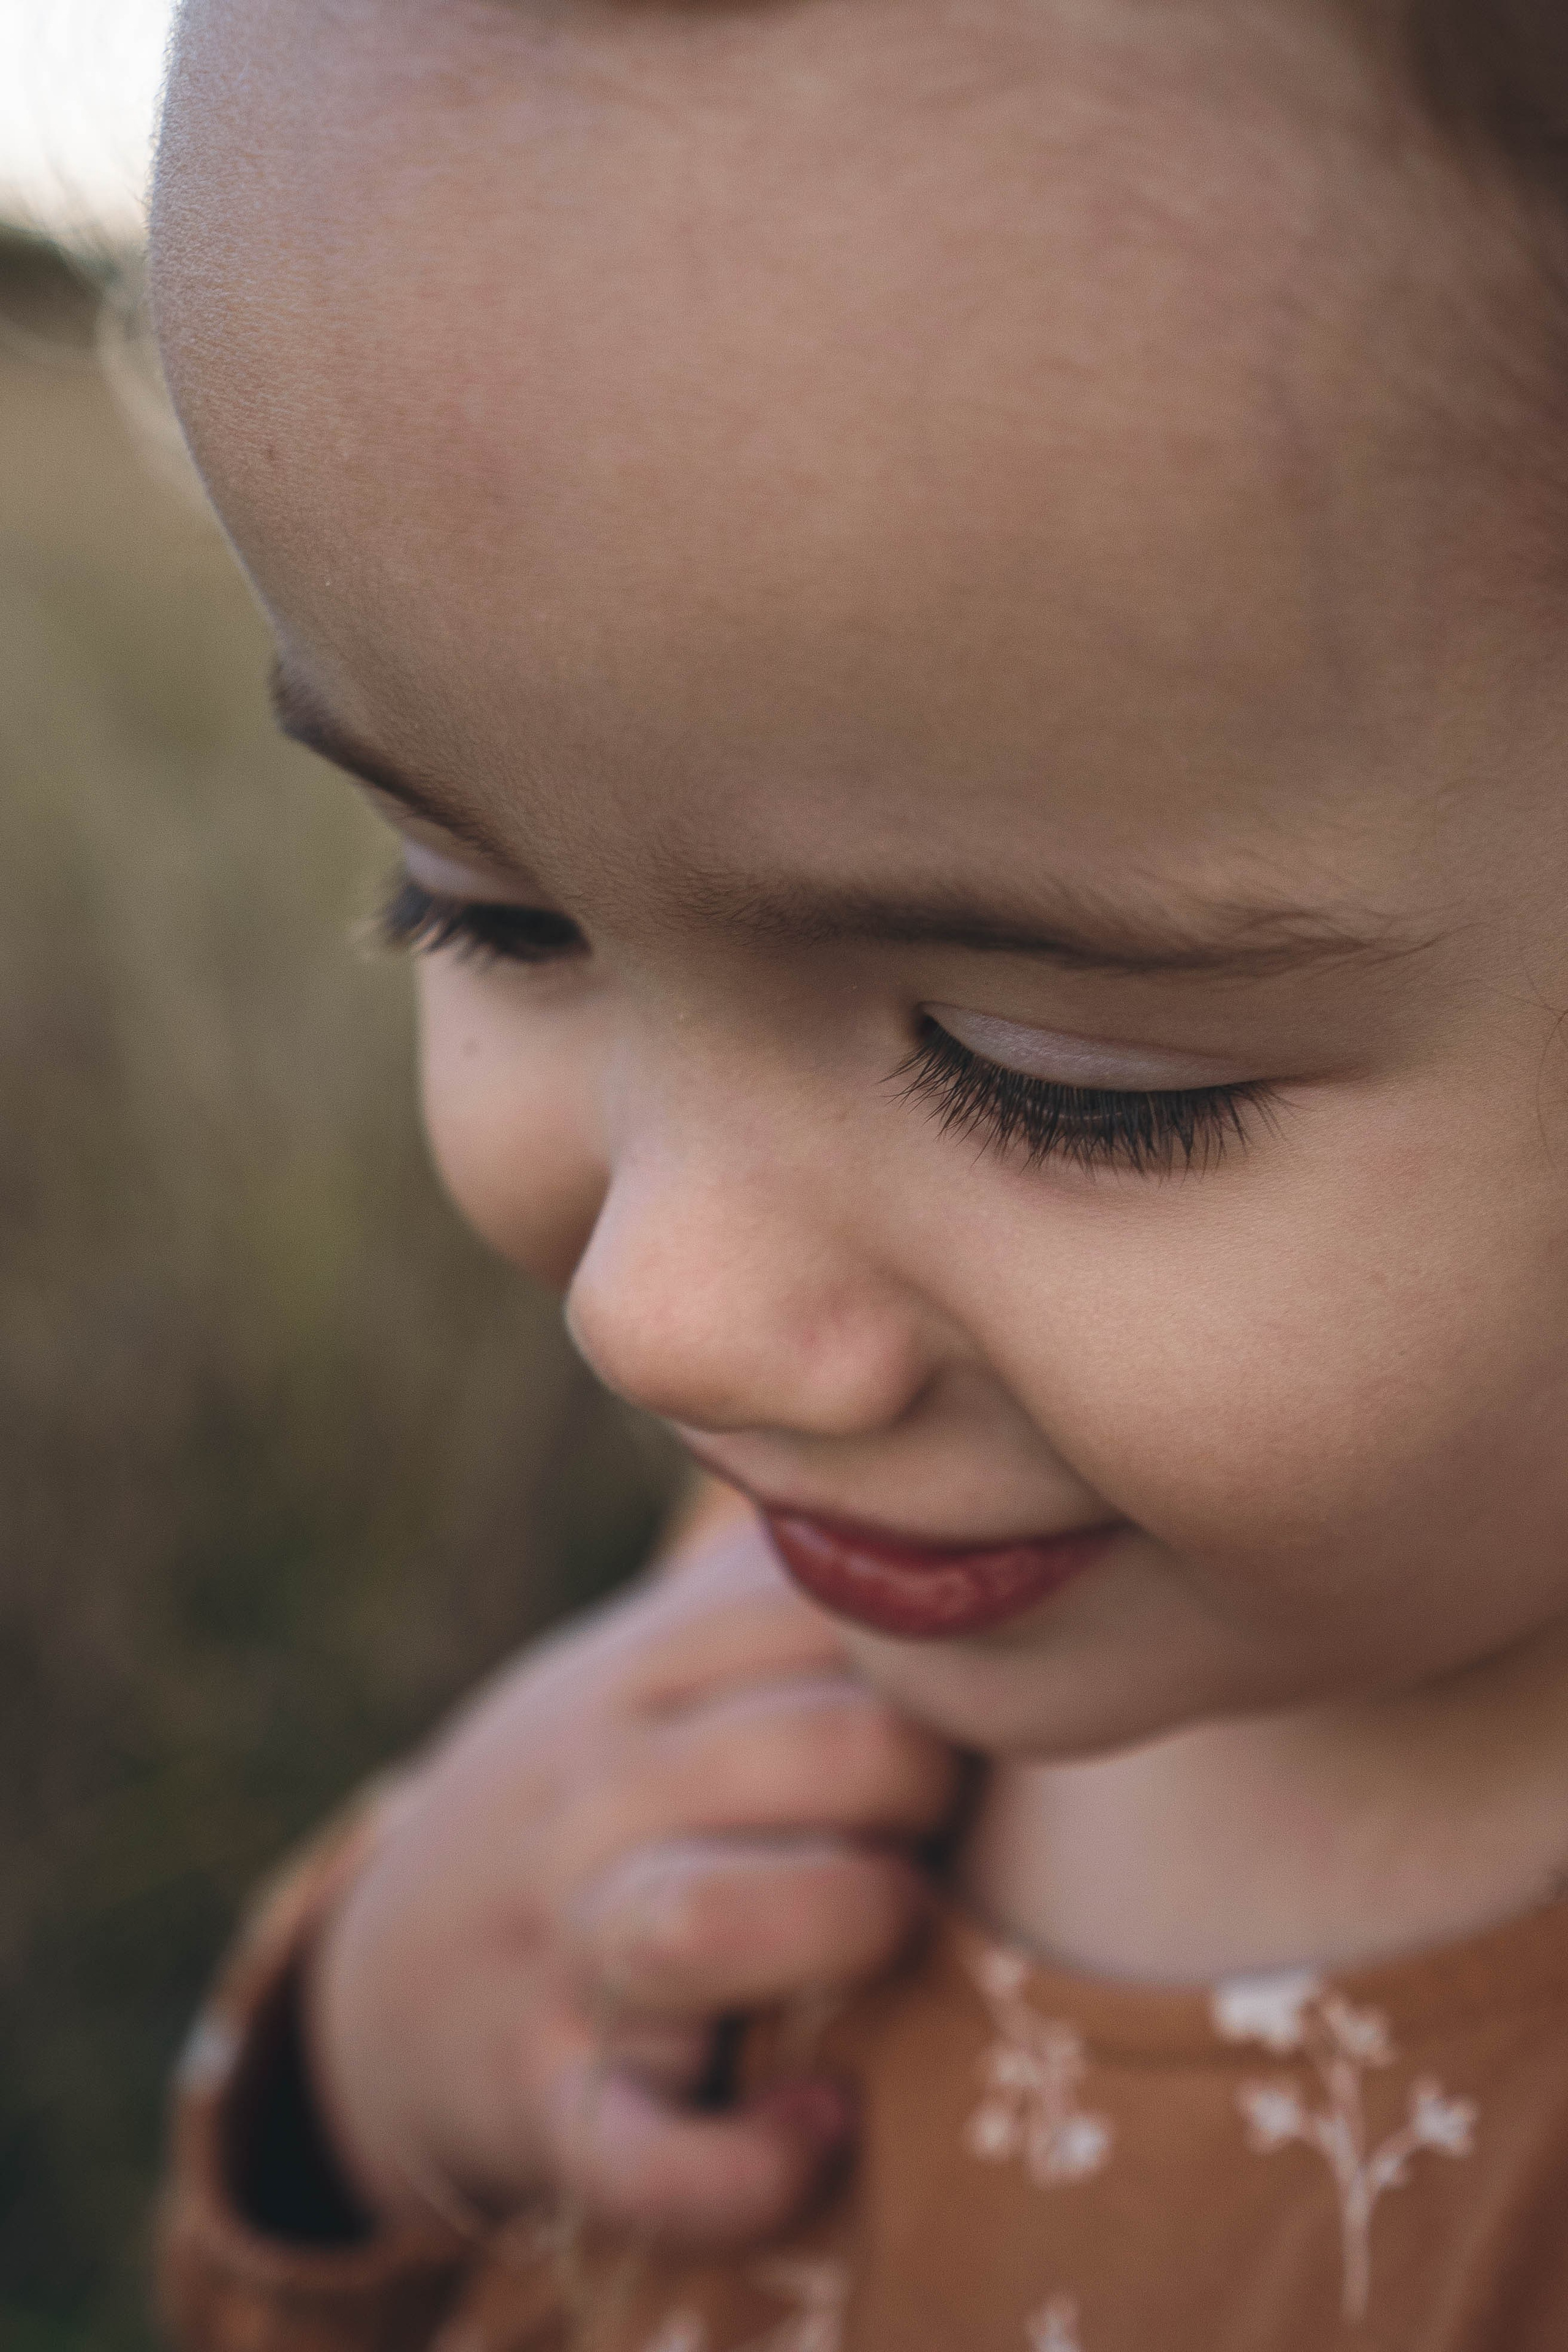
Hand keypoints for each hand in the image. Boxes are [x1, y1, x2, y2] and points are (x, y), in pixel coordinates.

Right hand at [304, 1491, 960, 2249]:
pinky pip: (645, 2152)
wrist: (388, 1983)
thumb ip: (772, 1581)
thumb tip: (929, 1457)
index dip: (930, 1650)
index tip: (958, 1683)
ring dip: (843, 1919)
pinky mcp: (547, 2101)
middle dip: (919, 1782)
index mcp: (634, 1673)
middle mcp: (591, 1795)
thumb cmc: (593, 1798)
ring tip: (888, 1920)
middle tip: (934, 1812)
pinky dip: (743, 2161)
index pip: (816, 1613)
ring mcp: (560, 1949)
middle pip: (806, 1754)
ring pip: (704, 1922)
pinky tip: (820, 2125)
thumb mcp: (643, 1667)